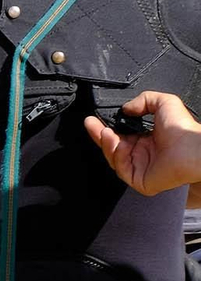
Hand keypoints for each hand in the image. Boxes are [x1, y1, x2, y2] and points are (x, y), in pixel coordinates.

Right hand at [85, 92, 200, 196]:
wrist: (192, 148)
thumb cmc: (183, 128)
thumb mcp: (163, 102)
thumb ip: (143, 100)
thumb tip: (125, 108)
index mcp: (146, 139)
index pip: (119, 135)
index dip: (105, 127)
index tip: (94, 119)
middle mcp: (142, 154)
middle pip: (112, 147)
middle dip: (99, 135)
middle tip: (90, 123)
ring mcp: (140, 168)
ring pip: (114, 158)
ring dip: (107, 145)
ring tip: (105, 133)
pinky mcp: (140, 181)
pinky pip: (122, 170)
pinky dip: (118, 158)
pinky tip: (120, 146)